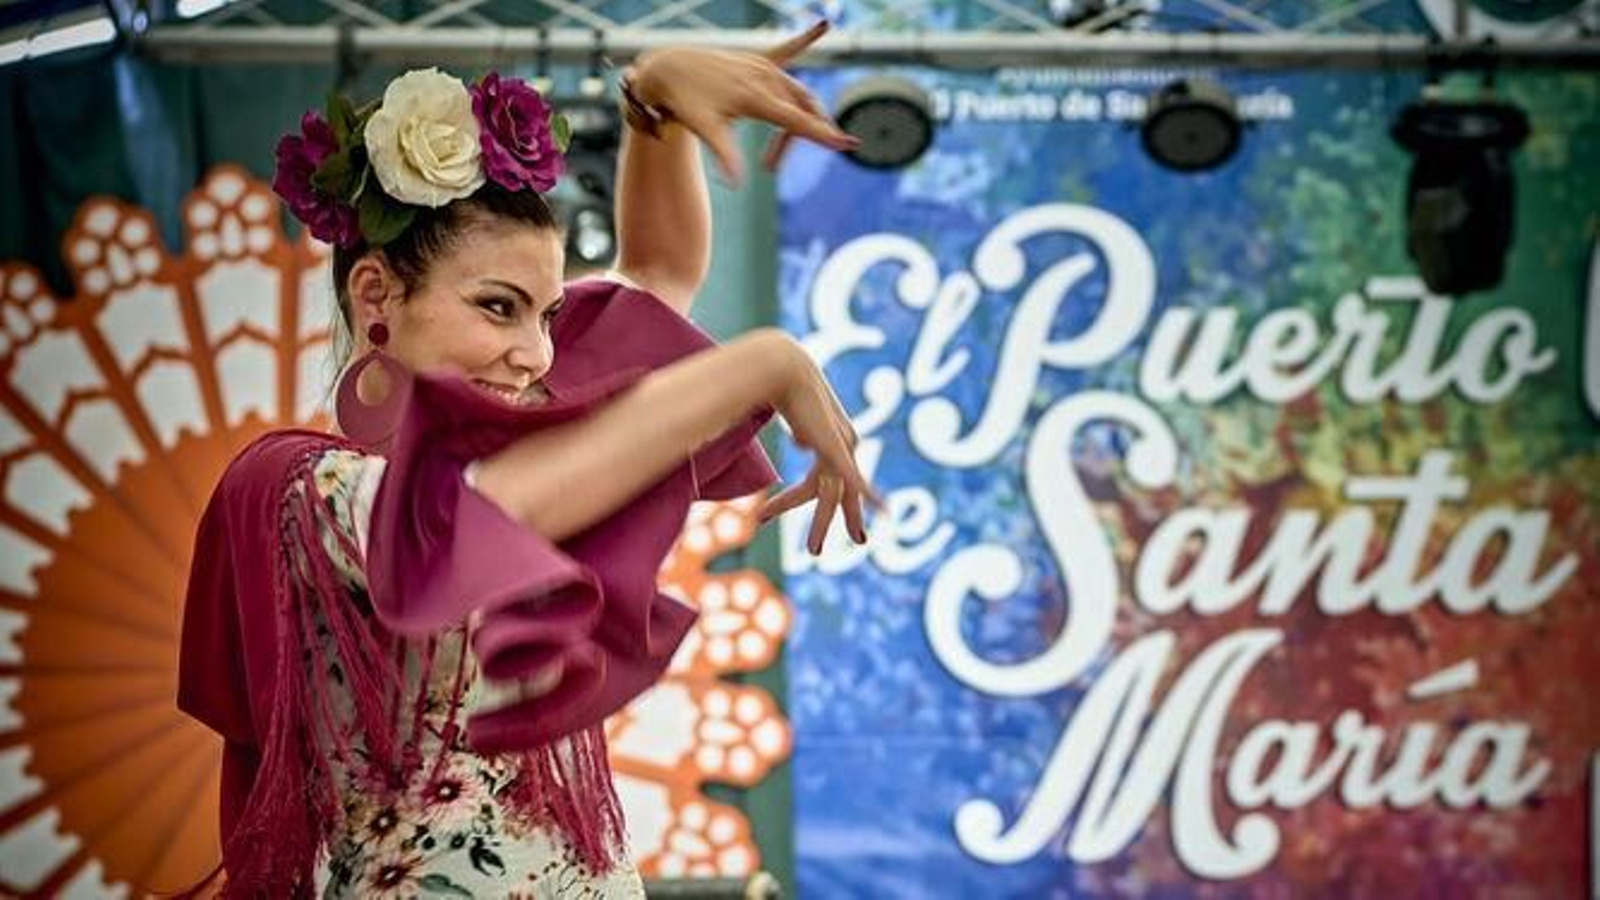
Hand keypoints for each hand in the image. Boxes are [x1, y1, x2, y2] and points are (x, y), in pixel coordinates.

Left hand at [628, 21, 857, 183]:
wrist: (668, 69)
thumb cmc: (685, 102)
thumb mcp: (705, 129)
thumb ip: (725, 155)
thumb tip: (735, 184)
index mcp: (755, 96)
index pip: (797, 120)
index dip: (822, 135)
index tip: (848, 144)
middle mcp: (765, 78)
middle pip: (799, 113)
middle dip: (795, 140)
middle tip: (769, 166)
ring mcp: (763, 66)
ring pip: (796, 95)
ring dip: (796, 120)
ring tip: (772, 153)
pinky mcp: (757, 59)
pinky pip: (787, 49)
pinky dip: (805, 40)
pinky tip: (823, 24)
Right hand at [756, 337, 881, 554]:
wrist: (785, 370)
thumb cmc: (781, 386)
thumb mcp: (792, 416)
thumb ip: (802, 431)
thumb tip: (802, 440)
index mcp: (835, 442)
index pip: (824, 479)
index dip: (831, 500)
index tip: (832, 511)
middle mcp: (845, 446)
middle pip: (839, 493)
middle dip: (851, 518)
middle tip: (861, 539)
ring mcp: (841, 448)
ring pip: (832, 497)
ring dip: (819, 525)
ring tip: (813, 552)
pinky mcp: (835, 449)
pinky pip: (853, 480)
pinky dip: (867, 497)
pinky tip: (884, 512)